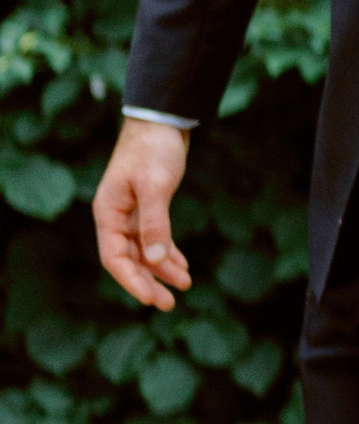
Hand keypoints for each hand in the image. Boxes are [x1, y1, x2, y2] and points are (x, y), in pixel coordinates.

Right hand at [94, 118, 193, 311]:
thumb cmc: (154, 149)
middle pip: (129, 259)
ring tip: (185, 285)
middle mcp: (116, 216)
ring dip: (162, 269)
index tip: (152, 299)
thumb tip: (156, 261)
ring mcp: (131, 212)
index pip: (114, 257)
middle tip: (169, 304)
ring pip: (144, 250)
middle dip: (149, 282)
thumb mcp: (155, 186)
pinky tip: (182, 266)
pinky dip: (167, 253)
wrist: (163, 119)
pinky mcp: (148, 206)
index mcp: (108, 212)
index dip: (132, 281)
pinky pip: (154, 238)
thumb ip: (155, 224)